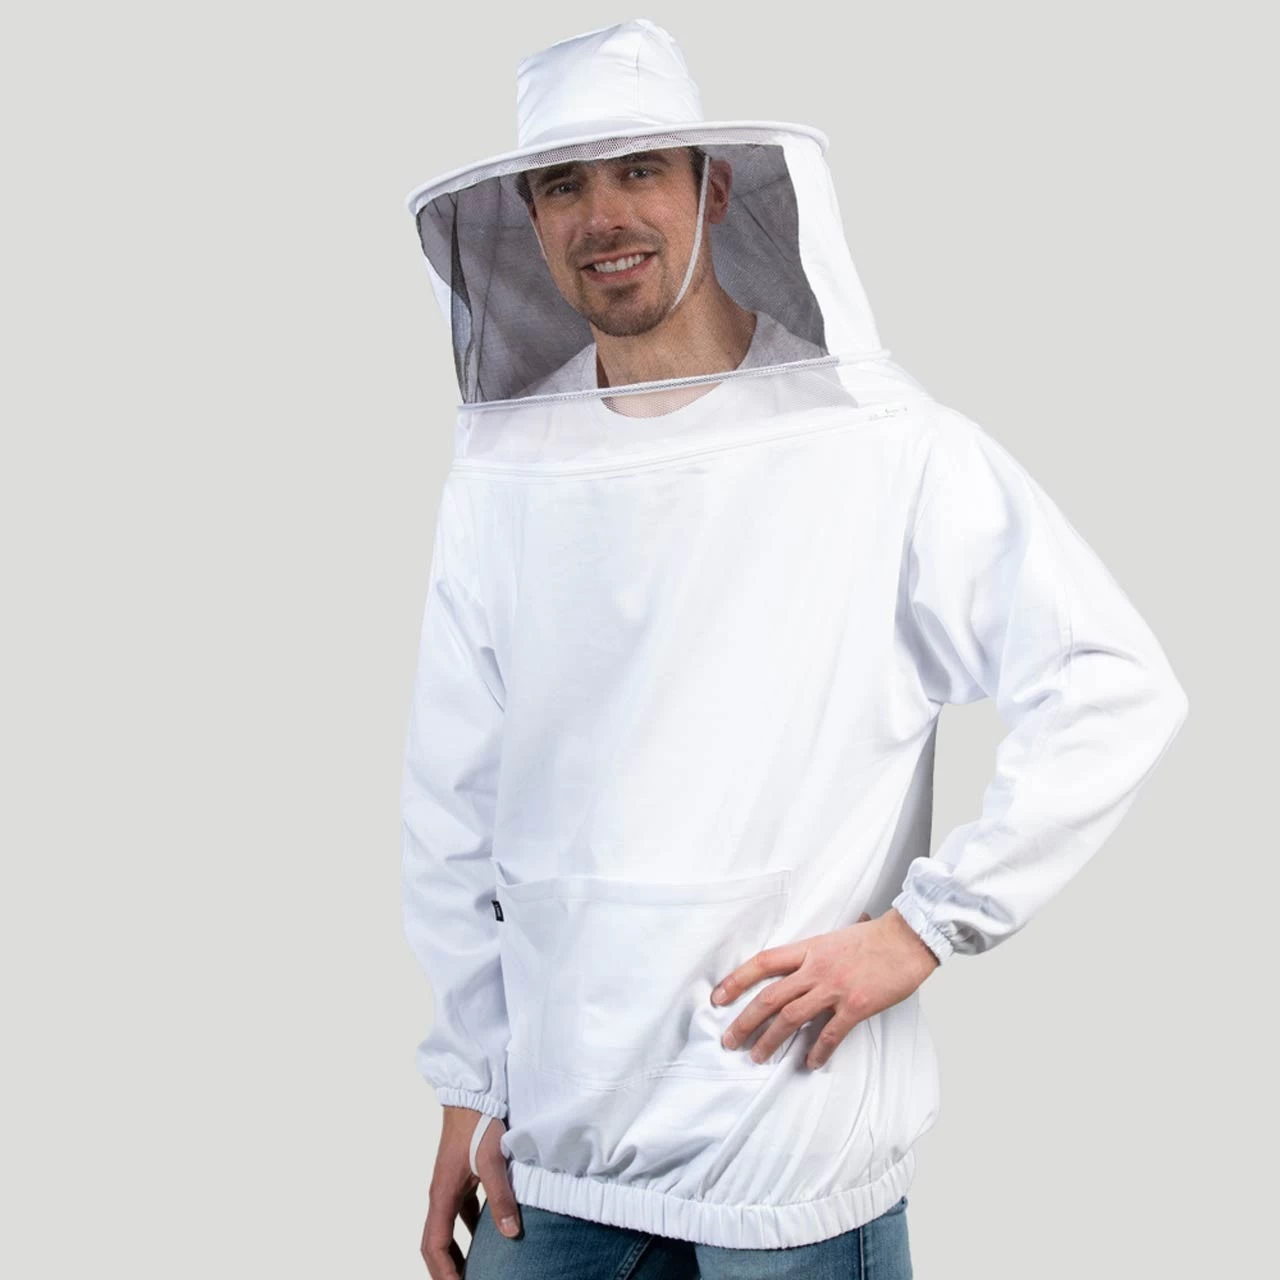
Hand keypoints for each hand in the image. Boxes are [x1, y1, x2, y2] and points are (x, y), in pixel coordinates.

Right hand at [419, 1106, 520, 1277]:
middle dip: (446, 1269)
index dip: (444, 1273)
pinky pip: (461, 1210)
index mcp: (442, 1194)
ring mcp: (450, 1184)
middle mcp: (441, 1193)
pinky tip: (491, 1231)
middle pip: (435, 1242)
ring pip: (447, 1227)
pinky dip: (470, 1228)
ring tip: (477, 1269)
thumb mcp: (492, 1159)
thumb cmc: (478, 1121)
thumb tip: (510, 1233)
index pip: (434, 1246)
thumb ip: (501, 1195)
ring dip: (457, 1251)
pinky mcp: (461, 1174)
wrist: (471, 1091)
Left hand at [710, 907, 939, 1069]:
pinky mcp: (856, 1006)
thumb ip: (815, 952)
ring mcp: (835, 988)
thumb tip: (802, 962)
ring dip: (771, 1041)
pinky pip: (830, 1034)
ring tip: (757, 1057)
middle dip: (745, 1021)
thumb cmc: (874, 937)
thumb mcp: (834, 937)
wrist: (908, 939)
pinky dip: (818, 1051)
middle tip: (728, 1040)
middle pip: (769, 997)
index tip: (718, 997)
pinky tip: (810, 1063)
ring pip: (791, 1018)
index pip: (763, 963)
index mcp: (808, 948)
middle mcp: (816, 968)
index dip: (737, 980)